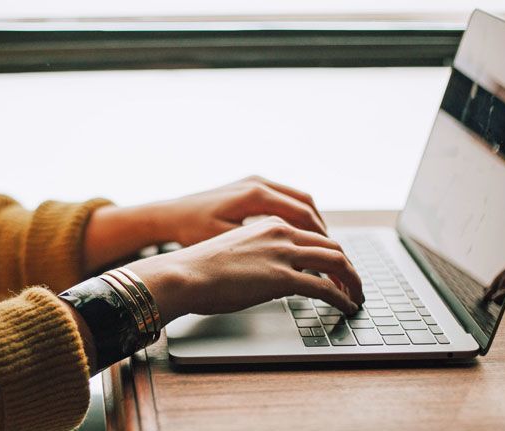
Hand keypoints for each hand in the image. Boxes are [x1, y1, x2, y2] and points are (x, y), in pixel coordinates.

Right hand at [125, 216, 362, 324]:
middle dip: (348, 267)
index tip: (336, 269)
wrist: (184, 274)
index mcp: (269, 224)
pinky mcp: (282, 277)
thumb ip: (259, 254)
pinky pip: (325, 287)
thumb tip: (269, 274)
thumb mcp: (235, 250)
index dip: (331, 253)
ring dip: (352, 281)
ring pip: (337, 262)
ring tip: (356, 297)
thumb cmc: (200, 268)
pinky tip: (346, 307)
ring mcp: (283, 254)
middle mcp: (281, 232)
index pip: (313, 235)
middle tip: (354, 284)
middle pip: (332, 246)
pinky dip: (342, 297)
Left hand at [150, 175, 326, 246]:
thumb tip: (294, 264)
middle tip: (334, 255)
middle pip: (306, 205)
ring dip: (312, 222)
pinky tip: (299, 235)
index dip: (321, 239)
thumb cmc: (192, 231)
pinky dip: (297, 215)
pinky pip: (285, 198)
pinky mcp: (250, 186)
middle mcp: (259, 183)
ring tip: (321, 247)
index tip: (333, 258)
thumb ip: (261, 250)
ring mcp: (255, 182)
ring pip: (298, 200)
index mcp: (256, 195)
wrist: (169, 215)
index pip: (303, 215)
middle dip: (322, 231)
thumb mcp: (226, 243)